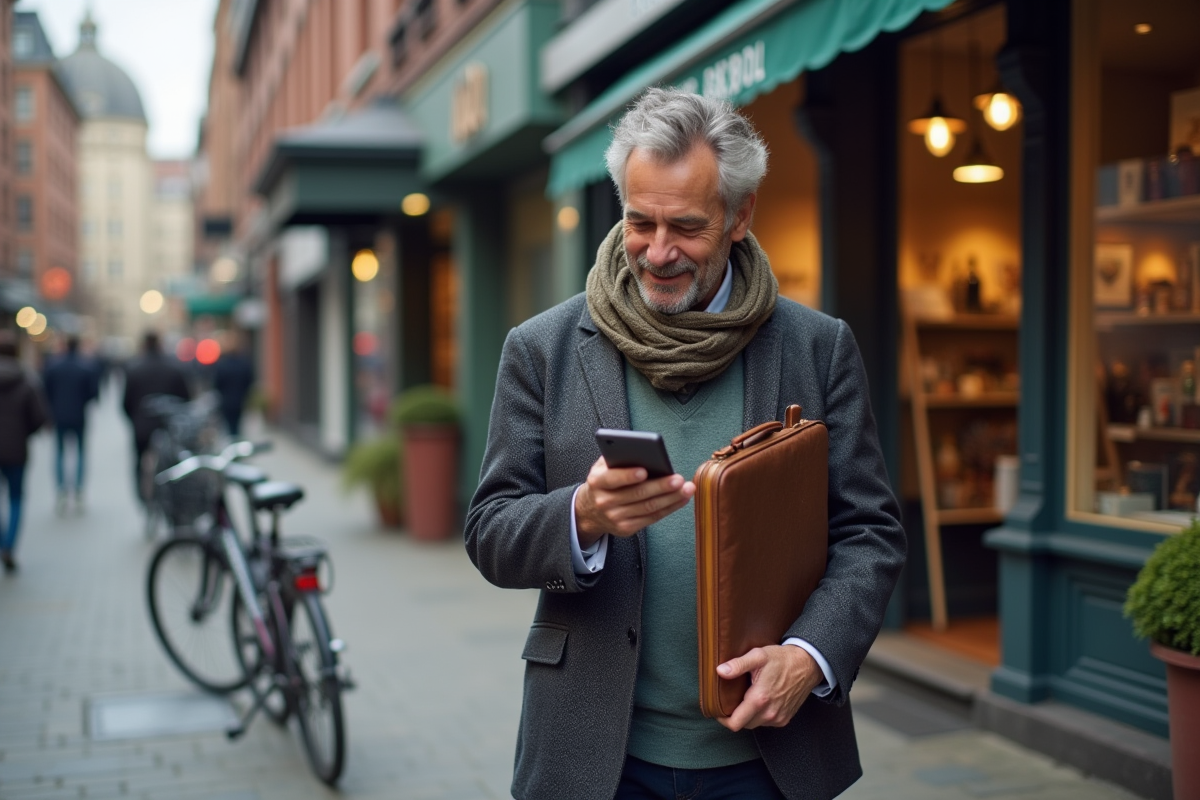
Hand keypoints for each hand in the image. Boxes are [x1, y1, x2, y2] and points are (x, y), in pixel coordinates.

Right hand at [574, 456, 694, 545]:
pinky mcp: (626, 528)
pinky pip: (652, 518)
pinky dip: (669, 508)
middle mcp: (604, 501)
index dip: (628, 475)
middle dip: (660, 486)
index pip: (612, 478)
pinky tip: (681, 499)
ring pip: (648, 508)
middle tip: (678, 479)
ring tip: (686, 488)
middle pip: (637, 494)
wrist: (591, 510)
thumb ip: (617, 458)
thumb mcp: (602, 467)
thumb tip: (642, 451)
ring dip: (671, 498)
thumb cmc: (604, 482)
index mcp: (597, 482)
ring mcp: (615, 517)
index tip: (644, 471)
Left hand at [715, 645, 822, 731]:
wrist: (807, 664)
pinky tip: (759, 701)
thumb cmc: (782, 659)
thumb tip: (720, 671)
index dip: (722, 719)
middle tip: (730, 701)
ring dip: (747, 716)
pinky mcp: (784, 718)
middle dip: (734, 716)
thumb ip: (738, 664)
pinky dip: (759, 715)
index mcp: (760, 699)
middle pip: (743, 725)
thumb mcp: (758, 656)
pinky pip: (766, 722)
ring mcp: (778, 717)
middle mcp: (769, 712)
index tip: (718, 710)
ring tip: (745, 699)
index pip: (735, 723)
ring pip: (754, 724)